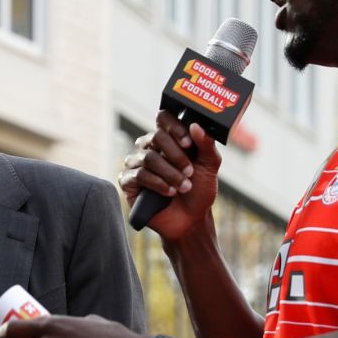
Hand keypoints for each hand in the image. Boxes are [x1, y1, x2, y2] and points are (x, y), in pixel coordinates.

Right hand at [118, 112, 220, 240]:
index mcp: (168, 138)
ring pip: (148, 158)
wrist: (191, 219)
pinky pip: (138, 175)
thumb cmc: (199, 190)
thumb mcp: (210, 166)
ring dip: (170, 173)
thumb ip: (207, 144)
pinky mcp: (128, 182)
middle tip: (190, 172)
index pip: (163, 118)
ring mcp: (136, 164)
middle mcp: (149, 147)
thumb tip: (195, 126)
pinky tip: (170, 192)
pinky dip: (158, 184)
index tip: (189, 144)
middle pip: (155, 137)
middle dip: (176, 156)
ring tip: (184, 187)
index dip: (174, 127)